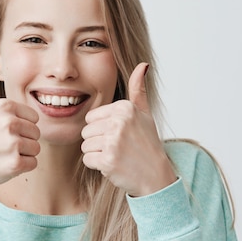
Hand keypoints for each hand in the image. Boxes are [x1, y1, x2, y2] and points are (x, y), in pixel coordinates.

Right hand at [0, 56, 39, 186]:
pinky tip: (4, 164)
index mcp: (3, 106)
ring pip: (36, 148)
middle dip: (23, 140)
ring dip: (23, 154)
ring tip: (2, 154)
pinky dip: (21, 167)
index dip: (20, 125)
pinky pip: (33, 163)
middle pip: (36, 132)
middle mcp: (9, 122)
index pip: (32, 116)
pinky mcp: (15, 163)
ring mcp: (13, 143)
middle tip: (1, 144)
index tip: (1, 131)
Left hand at [81, 63, 176, 195]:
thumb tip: (143, 65)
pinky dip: (98, 166)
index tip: (120, 135)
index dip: (102, 129)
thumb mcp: (145, 114)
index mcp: (125, 108)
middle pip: (86, 131)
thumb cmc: (148, 144)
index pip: (92, 117)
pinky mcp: (107, 160)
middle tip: (118, 148)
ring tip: (116, 156)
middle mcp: (119, 122)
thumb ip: (138, 90)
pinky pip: (87, 160)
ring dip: (97, 154)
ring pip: (85, 146)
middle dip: (98, 142)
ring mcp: (113, 141)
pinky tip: (114, 165)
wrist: (156, 175)